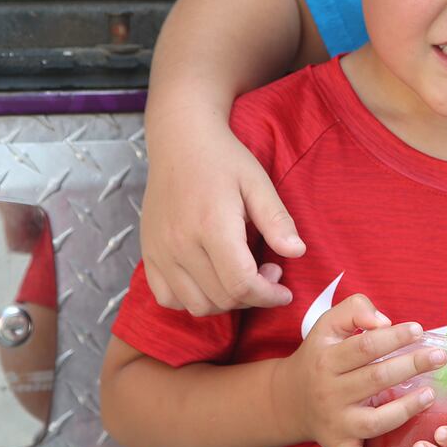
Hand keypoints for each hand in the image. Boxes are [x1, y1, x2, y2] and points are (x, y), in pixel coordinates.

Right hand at [141, 123, 305, 314]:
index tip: (283, 291)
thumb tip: (297, 252)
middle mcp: (180, 243)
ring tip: (241, 276)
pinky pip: (168, 298)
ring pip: (196, 305)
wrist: (180, 141)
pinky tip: (210, 280)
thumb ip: (276, 219)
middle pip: (221, 297)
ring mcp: (160, 251)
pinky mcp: (148, 254)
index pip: (240, 283)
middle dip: (253, 296)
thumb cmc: (223, 159)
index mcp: (211, 225)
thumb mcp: (257, 182)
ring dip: (225, 302)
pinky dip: (192, 300)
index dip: (267, 295)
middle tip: (268, 272)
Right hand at [276, 295, 446, 446]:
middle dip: (411, 366)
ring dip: (405, 410)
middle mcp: (330, 393)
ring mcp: (336, 424)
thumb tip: (384, 322)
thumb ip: (355, 310)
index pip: (365, 347)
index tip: (419, 330)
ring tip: (430, 395)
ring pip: (374, 422)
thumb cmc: (319, 355)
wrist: (289, 398)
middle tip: (439, 357)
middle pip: (375, 379)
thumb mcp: (328, 324)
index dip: (394, 338)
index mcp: (327, 360)